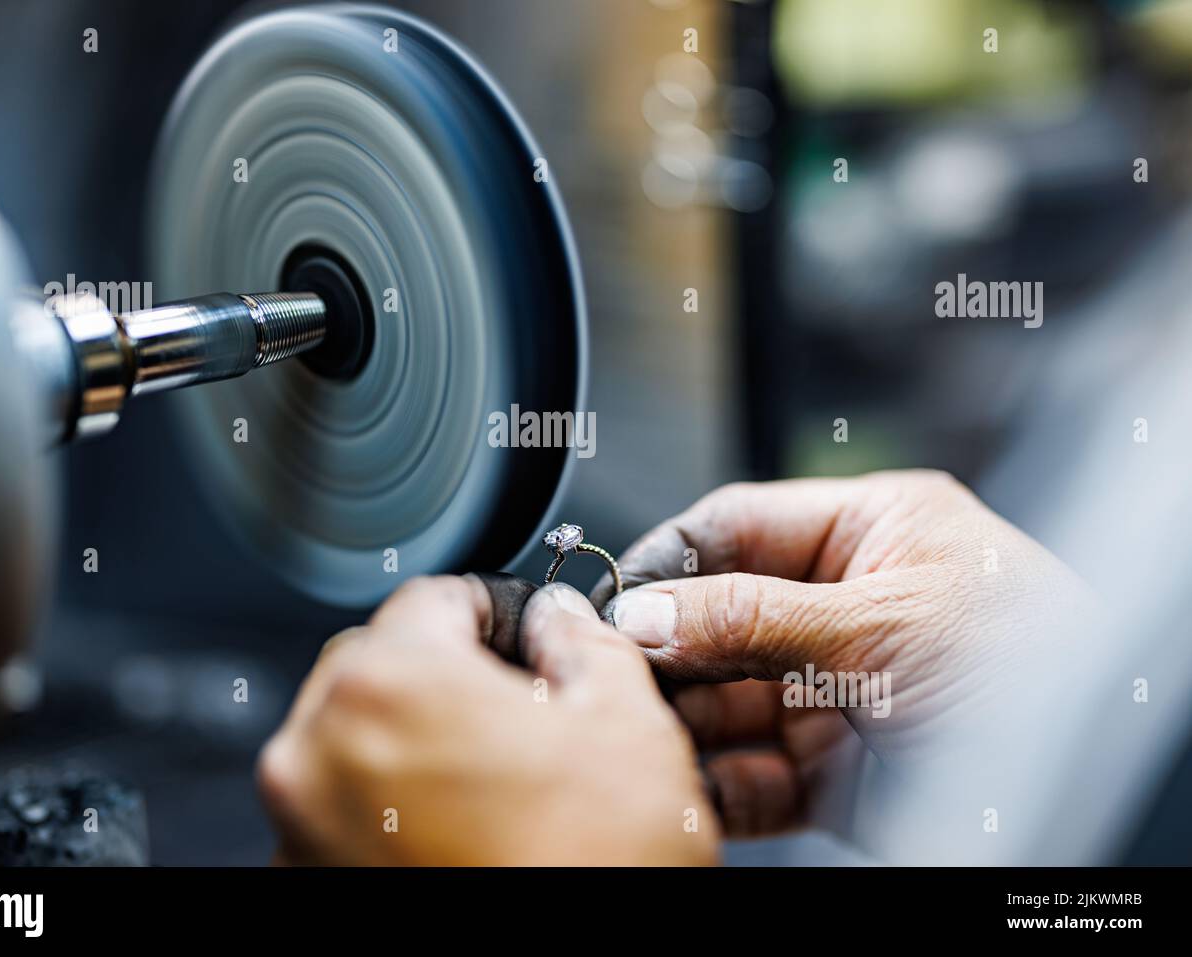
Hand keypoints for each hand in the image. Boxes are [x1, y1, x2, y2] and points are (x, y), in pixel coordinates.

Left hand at [257, 575, 718, 864]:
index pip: (435, 597)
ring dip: (419, 745)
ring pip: (359, 741)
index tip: (525, 635)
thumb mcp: (626, 726)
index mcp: (387, 683)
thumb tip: (561, 623)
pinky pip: (344, 813)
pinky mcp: (303, 883)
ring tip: (499, 788)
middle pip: (385, 665)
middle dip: (451, 677)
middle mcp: (317, 751)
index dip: (497, 611)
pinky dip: (392, 811)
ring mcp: (300, 829)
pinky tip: (464, 838)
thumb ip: (586, 643)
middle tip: (522, 716)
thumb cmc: (589, 872)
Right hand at [592, 470, 1090, 836]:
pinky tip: (686, 782)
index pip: (737, 527)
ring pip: (725, 703)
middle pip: (718, 619)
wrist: (1090, 774)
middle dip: (668, 650)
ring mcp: (836, 691)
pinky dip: (714, 784)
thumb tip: (648, 614)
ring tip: (641, 732)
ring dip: (681, 722)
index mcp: (872, 534)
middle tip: (615, 672)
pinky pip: (751, 776)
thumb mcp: (884, 621)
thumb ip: (754, 616)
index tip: (615, 600)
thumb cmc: (1036, 665)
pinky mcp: (834, 772)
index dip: (669, 561)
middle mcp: (846, 608)